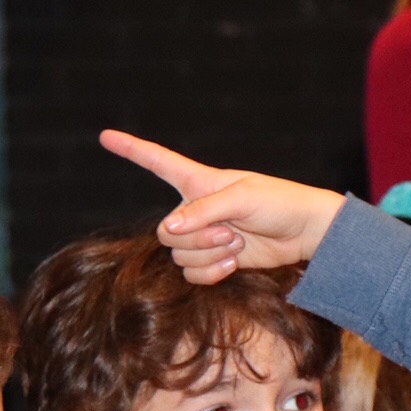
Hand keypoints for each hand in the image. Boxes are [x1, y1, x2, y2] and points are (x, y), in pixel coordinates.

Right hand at [101, 130, 343, 284]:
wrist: (305, 233)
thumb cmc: (278, 203)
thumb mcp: (242, 198)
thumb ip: (203, 212)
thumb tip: (168, 230)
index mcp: (199, 182)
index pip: (158, 162)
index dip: (131, 149)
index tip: (105, 136)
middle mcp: (195, 209)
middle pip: (165, 231)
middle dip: (196, 237)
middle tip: (231, 231)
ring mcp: (204, 237)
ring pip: (179, 255)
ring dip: (209, 254)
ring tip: (238, 243)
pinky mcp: (215, 260)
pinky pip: (192, 274)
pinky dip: (211, 273)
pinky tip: (233, 264)